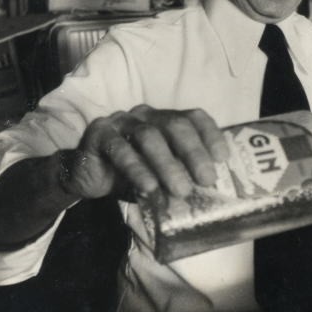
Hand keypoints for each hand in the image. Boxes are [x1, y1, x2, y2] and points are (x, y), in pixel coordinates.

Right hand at [64, 105, 230, 199]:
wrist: (88, 179)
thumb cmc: (130, 176)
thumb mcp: (159, 176)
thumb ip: (179, 177)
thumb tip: (208, 195)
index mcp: (164, 120)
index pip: (193, 117)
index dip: (211, 134)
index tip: (223, 158)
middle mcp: (146, 115)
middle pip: (175, 125)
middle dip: (194, 152)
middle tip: (207, 179)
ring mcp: (122, 121)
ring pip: (149, 137)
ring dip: (168, 165)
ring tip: (181, 190)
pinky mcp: (100, 134)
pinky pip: (120, 150)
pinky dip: (137, 170)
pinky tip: (148, 188)